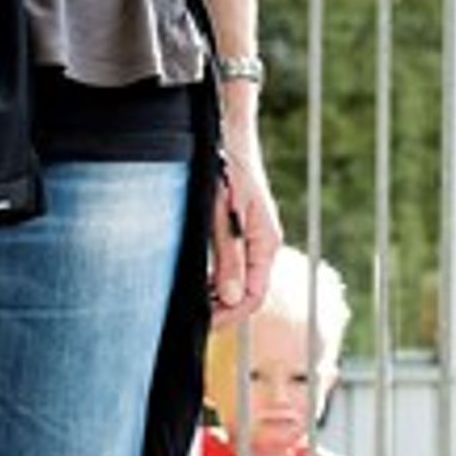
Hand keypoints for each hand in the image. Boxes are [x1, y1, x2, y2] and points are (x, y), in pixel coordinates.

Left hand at [208, 127, 281, 323]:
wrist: (228, 130)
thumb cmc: (223, 165)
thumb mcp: (219, 213)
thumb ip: (226, 256)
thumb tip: (233, 298)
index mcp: (264, 242)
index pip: (254, 297)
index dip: (229, 316)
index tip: (203, 326)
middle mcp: (263, 243)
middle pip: (248, 293)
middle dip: (222, 310)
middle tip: (191, 320)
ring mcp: (253, 237)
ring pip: (239, 281)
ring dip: (217, 296)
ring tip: (190, 303)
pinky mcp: (241, 229)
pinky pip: (233, 265)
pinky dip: (216, 279)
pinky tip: (195, 281)